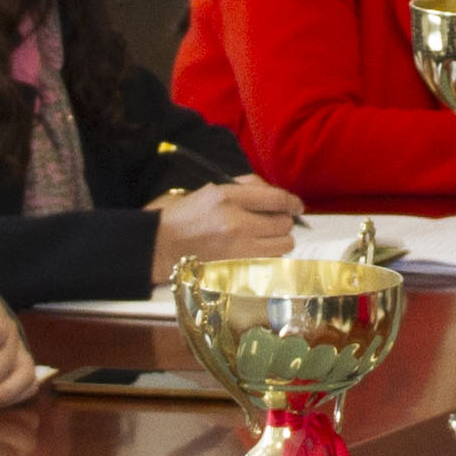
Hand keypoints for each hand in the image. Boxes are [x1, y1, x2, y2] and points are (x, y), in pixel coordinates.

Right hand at [145, 172, 303, 280]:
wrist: (159, 247)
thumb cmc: (182, 217)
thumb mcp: (209, 190)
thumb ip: (243, 187)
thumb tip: (272, 192)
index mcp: (226, 196)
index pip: (276, 198)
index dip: (293, 202)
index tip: (297, 206)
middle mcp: (236, 222)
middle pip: (284, 223)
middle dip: (284, 221)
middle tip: (275, 222)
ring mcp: (238, 248)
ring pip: (283, 245)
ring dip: (279, 240)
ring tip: (266, 238)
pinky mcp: (237, 268)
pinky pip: (271, 262)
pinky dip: (270, 257)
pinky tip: (257, 252)